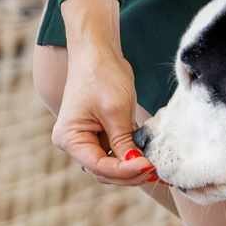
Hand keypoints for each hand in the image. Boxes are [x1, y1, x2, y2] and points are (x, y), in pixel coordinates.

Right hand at [52, 0, 154, 184]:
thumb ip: (124, 141)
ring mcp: (86, 140)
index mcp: (69, 138)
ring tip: (155, 166)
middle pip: (103, 171)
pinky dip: (131, 157)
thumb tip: (138, 167)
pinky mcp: (100, 134)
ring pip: (111, 166)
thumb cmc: (101, 75)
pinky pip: (116, 153)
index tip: (148, 166)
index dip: (125, 170)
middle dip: (129, 173)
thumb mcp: (115, 110)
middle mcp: (74, 143)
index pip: (98, 166)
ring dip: (131, 168)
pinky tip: (149, 157)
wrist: (98, 51)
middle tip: (155, 170)